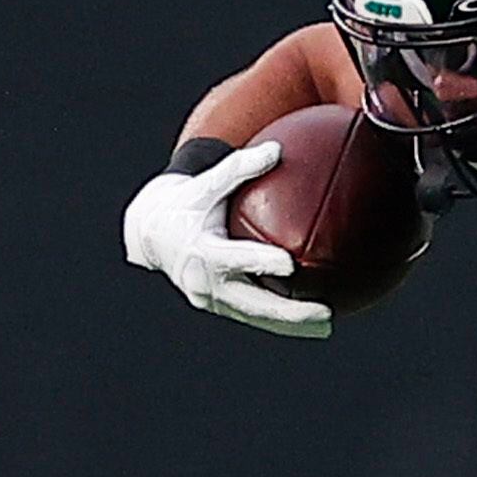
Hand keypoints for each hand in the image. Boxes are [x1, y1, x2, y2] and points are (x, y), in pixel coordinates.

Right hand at [121, 141, 333, 338]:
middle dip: (288, 311)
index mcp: (202, 250)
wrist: (149, 235)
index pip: (235, 259)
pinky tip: (312, 323)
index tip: (289, 264)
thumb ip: (239, 168)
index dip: (260, 262)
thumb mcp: (205, 184)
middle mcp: (206, 281)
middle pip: (252, 302)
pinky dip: (281, 321)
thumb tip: (277, 149)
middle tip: (325, 312)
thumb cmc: (185, 204)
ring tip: (327, 327)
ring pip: (256, 316)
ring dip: (291, 325)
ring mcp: (211, 298)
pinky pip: (253, 316)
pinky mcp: (218, 306)